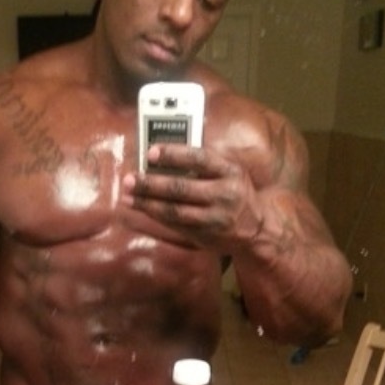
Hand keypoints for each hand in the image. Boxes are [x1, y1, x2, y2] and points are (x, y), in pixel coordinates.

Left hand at [123, 143, 259, 250]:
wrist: (257, 230)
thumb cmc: (237, 194)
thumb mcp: (231, 172)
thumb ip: (205, 163)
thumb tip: (168, 150)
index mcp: (229, 172)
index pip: (199, 159)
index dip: (174, 155)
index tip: (151, 152)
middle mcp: (223, 194)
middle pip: (181, 188)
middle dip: (151, 184)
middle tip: (129, 179)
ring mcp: (212, 217)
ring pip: (174, 210)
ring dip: (147, 203)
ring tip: (127, 196)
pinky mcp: (203, 234)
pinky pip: (174, 224)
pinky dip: (155, 215)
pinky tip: (140, 207)